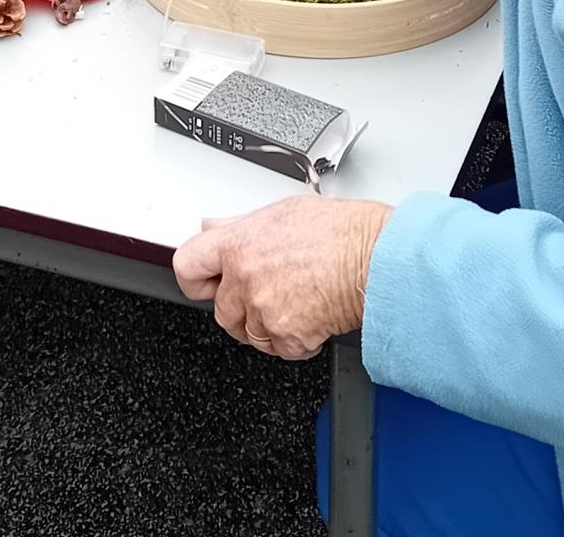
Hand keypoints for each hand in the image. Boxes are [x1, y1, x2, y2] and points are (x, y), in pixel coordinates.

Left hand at [173, 198, 392, 360]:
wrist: (375, 257)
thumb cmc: (340, 231)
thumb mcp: (281, 212)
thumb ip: (240, 226)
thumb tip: (212, 228)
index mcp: (239, 243)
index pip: (188, 266)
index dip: (196, 279)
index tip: (206, 283)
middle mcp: (245, 277)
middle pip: (221, 310)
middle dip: (241, 308)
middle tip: (269, 294)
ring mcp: (264, 309)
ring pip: (250, 334)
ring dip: (268, 327)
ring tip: (296, 302)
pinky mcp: (287, 337)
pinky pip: (279, 350)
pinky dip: (295, 341)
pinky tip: (311, 316)